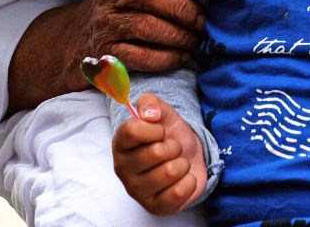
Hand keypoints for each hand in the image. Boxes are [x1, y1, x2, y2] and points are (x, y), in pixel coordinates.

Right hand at [73, 0, 204, 71]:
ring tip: (196, 40)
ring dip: (179, 36)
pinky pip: (142, 56)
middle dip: (182, 7)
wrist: (79, 36)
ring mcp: (105, 20)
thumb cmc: (121, 4)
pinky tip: (182, 55)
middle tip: (203, 21)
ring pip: (146, 26)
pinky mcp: (106, 50)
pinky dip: (168, 58)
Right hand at [112, 93, 206, 214]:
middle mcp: (122, 168)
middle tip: (173, 148)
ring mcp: (136, 190)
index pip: (132, 131)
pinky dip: (189, 182)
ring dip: (182, 164)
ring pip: (170, 172)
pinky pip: (178, 193)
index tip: (161, 131)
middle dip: (174, 147)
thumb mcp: (162, 112)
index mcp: (120, 143)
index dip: (155, 129)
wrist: (188, 157)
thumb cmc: (169, 135)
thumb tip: (150, 115)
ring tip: (178, 163)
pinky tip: (183, 178)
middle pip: (155, 153)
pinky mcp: (153, 207)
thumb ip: (151, 103)